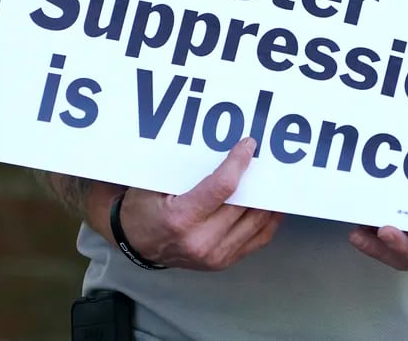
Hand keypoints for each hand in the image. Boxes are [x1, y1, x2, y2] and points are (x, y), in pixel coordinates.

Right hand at [119, 137, 282, 270]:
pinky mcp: (223, 261)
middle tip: (265, 158)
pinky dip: (269, 219)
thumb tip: (222, 148)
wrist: (136, 243)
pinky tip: (272, 203)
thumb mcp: (155, 183)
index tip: (248, 145)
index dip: (238, 163)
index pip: (222, 187)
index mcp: (181, 219)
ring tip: (271, 177)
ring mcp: (214, 256)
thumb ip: (187, 170)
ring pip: (257, 221)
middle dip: (257, 178)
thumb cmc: (144, 208)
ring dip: (267, 198)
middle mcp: (201, 242)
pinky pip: (258, 238)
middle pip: (244, 204)